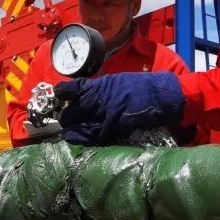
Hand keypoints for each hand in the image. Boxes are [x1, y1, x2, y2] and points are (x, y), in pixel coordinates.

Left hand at [54, 71, 185, 144]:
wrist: (161, 96)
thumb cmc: (140, 86)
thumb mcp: (116, 81)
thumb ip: (98, 88)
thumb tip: (83, 94)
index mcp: (100, 86)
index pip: (73, 89)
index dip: (62, 93)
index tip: (57, 94)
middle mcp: (99, 100)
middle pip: (72, 111)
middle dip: (66, 116)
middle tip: (65, 118)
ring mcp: (106, 116)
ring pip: (79, 126)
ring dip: (71, 129)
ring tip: (67, 131)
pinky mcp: (114, 129)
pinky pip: (92, 136)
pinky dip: (82, 138)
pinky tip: (74, 138)